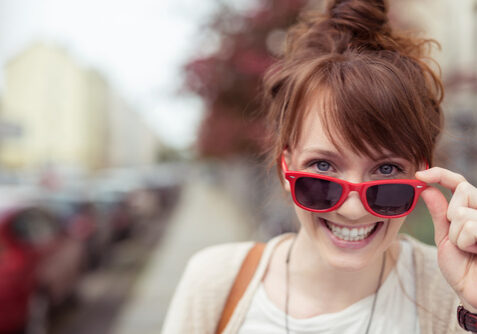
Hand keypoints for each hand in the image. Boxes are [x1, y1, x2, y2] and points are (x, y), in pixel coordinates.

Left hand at [416, 167, 476, 310]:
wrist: (474, 293)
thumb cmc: (463, 267)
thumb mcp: (446, 237)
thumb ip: (439, 212)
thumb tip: (427, 189)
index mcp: (474, 210)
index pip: (459, 183)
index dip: (440, 174)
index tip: (419, 175)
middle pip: (463, 191)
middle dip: (451, 215)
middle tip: (460, 238)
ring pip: (462, 212)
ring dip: (458, 236)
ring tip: (470, 250)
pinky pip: (470, 226)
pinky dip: (465, 242)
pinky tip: (476, 252)